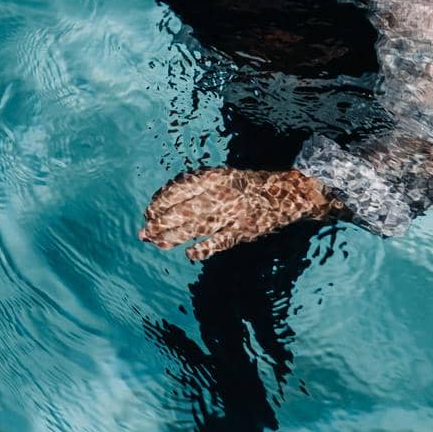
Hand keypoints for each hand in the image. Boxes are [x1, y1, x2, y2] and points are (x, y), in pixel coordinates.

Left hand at [138, 167, 341, 261]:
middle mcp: (222, 193)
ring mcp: (233, 213)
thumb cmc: (245, 186)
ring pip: (197, 227)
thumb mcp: (222, 177)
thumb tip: (165, 201)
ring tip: (157, 243)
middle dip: (161, 222)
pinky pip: (220, 241)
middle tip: (145, 232)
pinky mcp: (244, 231)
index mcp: (215, 177)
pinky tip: (189, 254)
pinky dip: (204, 249)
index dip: (162, 202)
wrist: (287, 193)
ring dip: (174, 237)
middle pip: (185, 210)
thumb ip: (197, 187)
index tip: (149, 212)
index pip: (180, 189)